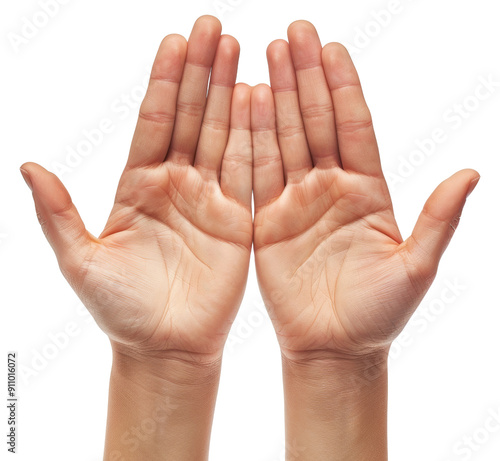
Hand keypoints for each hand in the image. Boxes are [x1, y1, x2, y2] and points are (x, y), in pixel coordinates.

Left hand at [21, 16, 252, 363]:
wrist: (165, 346)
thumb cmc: (121, 310)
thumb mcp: (81, 260)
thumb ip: (58, 213)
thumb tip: (30, 166)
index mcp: (137, 187)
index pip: (153, 122)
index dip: (163, 82)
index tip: (174, 41)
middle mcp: (175, 185)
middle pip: (191, 117)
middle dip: (200, 72)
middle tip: (211, 27)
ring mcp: (208, 199)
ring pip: (221, 136)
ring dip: (229, 93)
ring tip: (237, 50)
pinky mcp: (236, 219)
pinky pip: (245, 170)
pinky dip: (253, 137)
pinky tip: (258, 100)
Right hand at [252, 20, 478, 362]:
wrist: (333, 347)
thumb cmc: (378, 314)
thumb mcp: (416, 267)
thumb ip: (438, 219)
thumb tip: (470, 173)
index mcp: (368, 192)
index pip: (355, 127)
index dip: (344, 88)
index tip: (332, 48)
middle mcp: (331, 189)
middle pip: (316, 123)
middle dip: (305, 78)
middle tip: (294, 33)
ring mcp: (297, 202)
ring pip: (284, 140)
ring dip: (275, 99)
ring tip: (266, 56)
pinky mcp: (268, 221)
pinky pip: (258, 173)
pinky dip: (251, 140)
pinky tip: (244, 106)